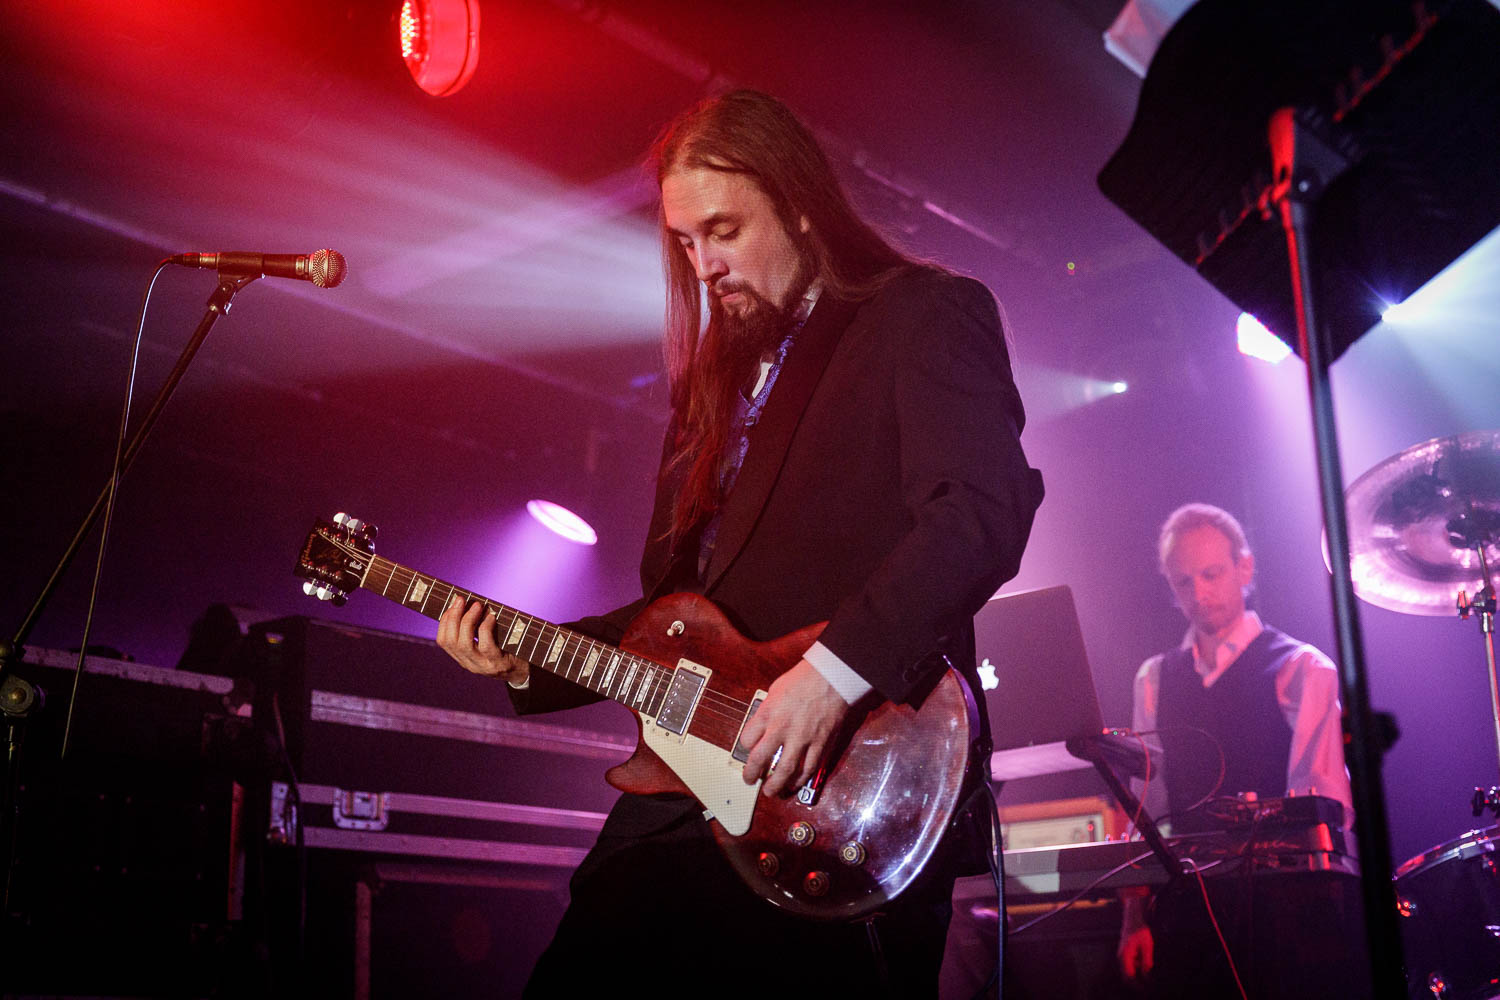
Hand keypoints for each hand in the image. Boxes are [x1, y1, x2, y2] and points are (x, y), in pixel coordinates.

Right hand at [436, 594, 530, 684]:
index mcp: (462, 658)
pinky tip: (491, 617)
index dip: (444, 621)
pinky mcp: (497, 663)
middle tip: (461, 600)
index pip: (443, 641)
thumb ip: (475, 629)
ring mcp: (483, 666)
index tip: (452, 605)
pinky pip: (486, 645)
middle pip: (450, 641)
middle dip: (453, 617)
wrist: (524, 671)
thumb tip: (466, 603)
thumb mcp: (485, 642)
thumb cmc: (505, 649)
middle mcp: (469, 664)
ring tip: (477, 606)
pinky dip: (486, 628)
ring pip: (464, 644)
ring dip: (468, 621)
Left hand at [738, 659, 850, 797]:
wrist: (832, 677)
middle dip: (751, 774)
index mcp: (768, 713)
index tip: (748, 751)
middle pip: (759, 759)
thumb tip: (763, 722)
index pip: (747, 739)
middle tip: (750, 780)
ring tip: (771, 791)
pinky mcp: (820, 744)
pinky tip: (795, 784)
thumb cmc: (805, 678)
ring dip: (775, 785)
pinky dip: (800, 779)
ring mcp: (801, 738)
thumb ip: (768, 709)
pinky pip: (808, 768)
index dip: (745, 748)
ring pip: (784, 770)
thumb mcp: (776, 689)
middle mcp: (781, 728)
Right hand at [1118, 924, 1153, 983]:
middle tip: (1146, 986)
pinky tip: (1144, 961)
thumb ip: (1146, 960)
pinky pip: (1129, 963)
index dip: (1135, 983)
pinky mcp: (1124, 951)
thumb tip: (1146, 974)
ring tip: (1147, 970)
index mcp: (1125, 954)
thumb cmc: (1140, 930)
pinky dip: (1137, 965)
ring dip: (1137, 972)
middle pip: (1126, 973)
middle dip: (1135, 980)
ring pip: (1128, 968)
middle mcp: (1121, 955)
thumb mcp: (1147, 945)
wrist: (1133, 918)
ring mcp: (1122, 953)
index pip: (1128, 974)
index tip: (1143, 988)